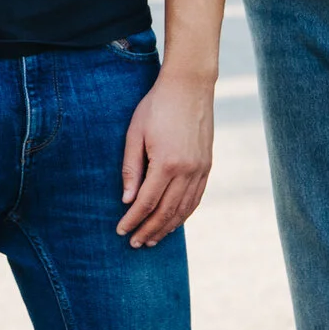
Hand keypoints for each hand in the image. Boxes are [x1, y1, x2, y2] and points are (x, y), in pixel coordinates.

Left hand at [117, 72, 213, 246]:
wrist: (189, 87)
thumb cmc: (156, 106)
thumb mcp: (135, 133)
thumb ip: (131, 168)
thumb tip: (127, 200)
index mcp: (166, 163)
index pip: (146, 202)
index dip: (133, 219)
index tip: (121, 231)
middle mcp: (187, 171)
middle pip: (166, 211)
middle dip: (149, 230)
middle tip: (135, 243)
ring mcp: (200, 170)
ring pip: (184, 209)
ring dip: (167, 227)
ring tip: (152, 239)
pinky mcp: (207, 166)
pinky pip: (196, 198)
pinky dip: (184, 214)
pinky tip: (173, 222)